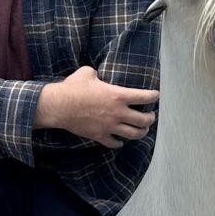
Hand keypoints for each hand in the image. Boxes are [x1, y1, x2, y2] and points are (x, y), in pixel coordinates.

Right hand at [35, 66, 157, 146]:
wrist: (58, 106)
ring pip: (134, 134)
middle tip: (151, 116)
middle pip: (144, 120)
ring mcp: (109, 126)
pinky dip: (119, 143)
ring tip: (142, 130)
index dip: (154, 96)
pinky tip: (120, 141)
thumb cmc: (72, 88)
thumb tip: (96, 74)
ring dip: (141, 132)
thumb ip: (97, 73)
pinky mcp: (99, 136)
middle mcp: (118, 113)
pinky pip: (114, 143)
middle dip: (150, 118)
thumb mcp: (87, 72)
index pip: (145, 97)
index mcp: (118, 96)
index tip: (156, 95)